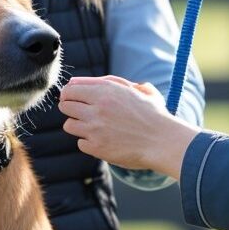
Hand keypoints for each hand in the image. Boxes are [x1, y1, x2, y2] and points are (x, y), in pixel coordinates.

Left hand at [59, 76, 198, 179]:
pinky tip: (101, 140)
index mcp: (106, 91)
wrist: (163, 140)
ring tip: (92, 127)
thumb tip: (87, 82)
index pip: (70, 89)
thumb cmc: (154, 114)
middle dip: (70, 108)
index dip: (69, 94)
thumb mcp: (139, 90)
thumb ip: (115, 82)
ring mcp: (95, 129)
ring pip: (68, 125)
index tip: (73, 98)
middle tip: (80, 112)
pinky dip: (88, 142)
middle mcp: (97, 108)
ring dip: (78, 125)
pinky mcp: (96, 147)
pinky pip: (80, 143)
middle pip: (65, 105)